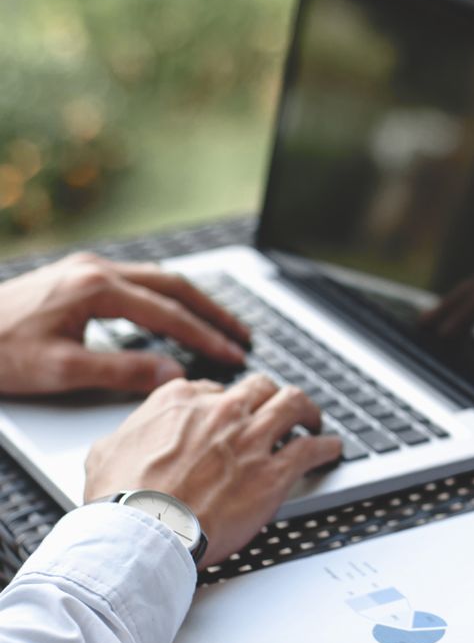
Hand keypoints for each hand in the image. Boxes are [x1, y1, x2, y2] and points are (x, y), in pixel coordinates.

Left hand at [0, 253, 249, 395]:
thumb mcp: (62, 370)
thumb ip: (123, 371)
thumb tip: (172, 373)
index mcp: (96, 288)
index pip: (168, 313)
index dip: (206, 337)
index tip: (232, 354)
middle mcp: (95, 270)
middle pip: (173, 285)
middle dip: (213, 312)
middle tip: (242, 335)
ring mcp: (86, 269)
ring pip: (157, 280)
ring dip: (193, 303)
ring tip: (220, 325)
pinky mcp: (78, 277)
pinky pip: (138, 282)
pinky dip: (167, 299)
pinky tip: (175, 315)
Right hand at [83, 374, 341, 567]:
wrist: (144, 532)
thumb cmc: (122, 500)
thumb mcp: (106, 451)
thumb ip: (127, 434)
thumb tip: (127, 436)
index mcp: (181, 401)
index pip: (216, 388)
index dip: (228, 402)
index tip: (234, 414)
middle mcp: (222, 411)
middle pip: (260, 387)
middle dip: (271, 396)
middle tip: (278, 408)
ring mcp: (251, 438)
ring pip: (293, 403)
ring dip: (307, 410)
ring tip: (312, 419)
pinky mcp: (273, 471)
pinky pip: (312, 447)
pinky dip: (326, 445)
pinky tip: (331, 449)